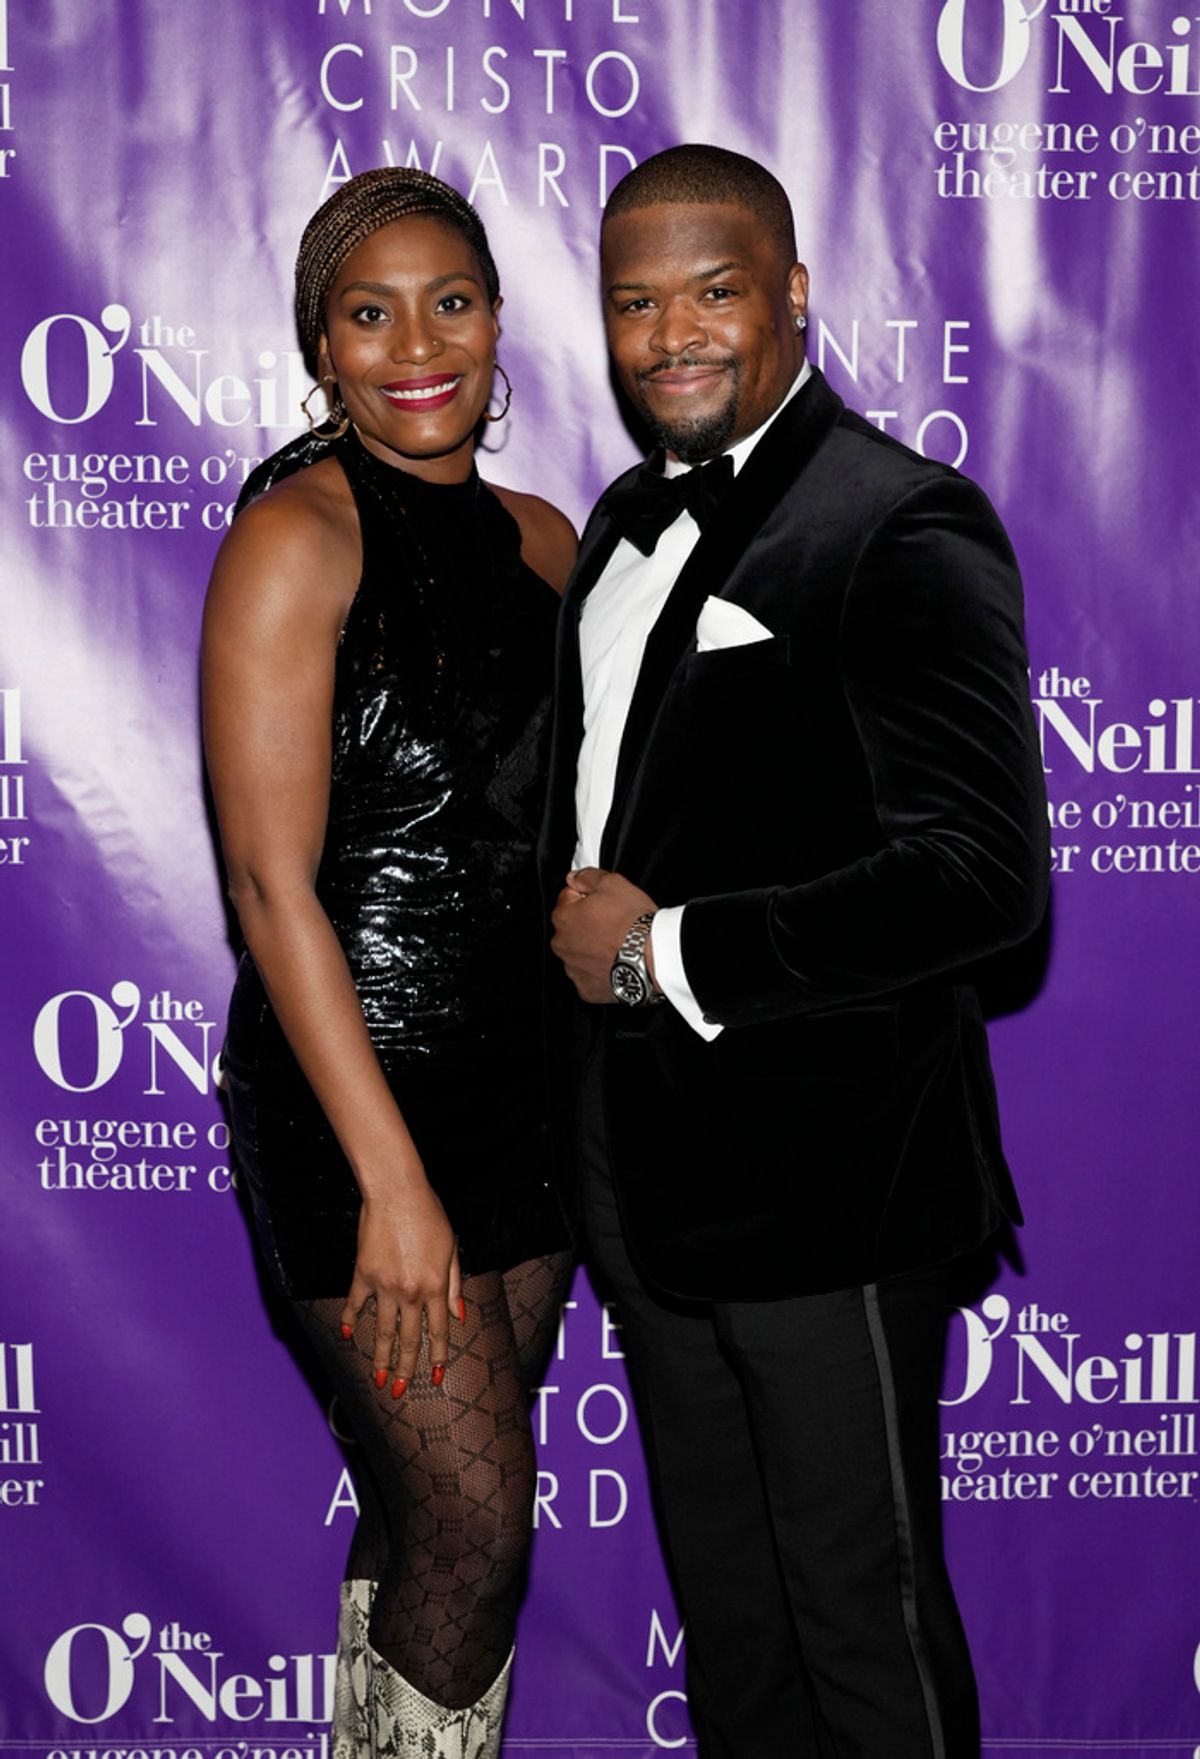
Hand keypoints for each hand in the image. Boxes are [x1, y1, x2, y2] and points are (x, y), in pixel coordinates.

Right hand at [340, 1175, 461, 1394]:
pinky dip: (349, 1319)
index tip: (435, 1376)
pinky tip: (346, 1334)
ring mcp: (384, 1286)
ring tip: (377, 1379)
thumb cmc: (429, 1215)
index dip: (437, 1356)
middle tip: (400, 1390)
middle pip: (408, 1339)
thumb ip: (454, 1284)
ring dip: (379, 1358)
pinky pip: (355, 1303)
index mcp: (435, 1286)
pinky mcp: (362, 1274)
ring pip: (381, 1331)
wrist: (397, 1192)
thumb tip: (459, 1316)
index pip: (437, 1331)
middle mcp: (410, 1292)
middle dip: (406, 1368)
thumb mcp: (452, 1248)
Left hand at [550, 867, 657, 1003]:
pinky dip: (600, 970)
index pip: (568, 898)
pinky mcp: (587, 989)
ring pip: (580, 953)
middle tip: (615, 922)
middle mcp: (562, 945)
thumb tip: (574, 877)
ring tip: (618, 943)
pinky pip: (590, 976)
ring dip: (593, 947)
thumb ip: (587, 876)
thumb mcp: (613, 883)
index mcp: (563, 917)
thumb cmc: (634, 922)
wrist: (654, 957)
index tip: (605, 902)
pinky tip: (616, 962)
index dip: (588, 896)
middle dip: (588, 923)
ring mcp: (573, 969)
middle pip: (572, 927)